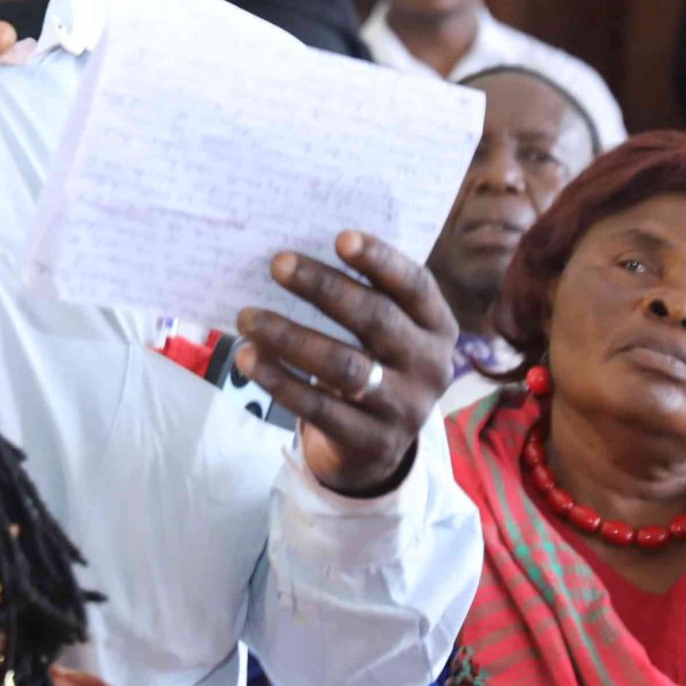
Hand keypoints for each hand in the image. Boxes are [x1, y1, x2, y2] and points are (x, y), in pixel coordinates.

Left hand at [233, 232, 456, 495]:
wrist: (377, 448)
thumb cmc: (373, 362)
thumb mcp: (387, 332)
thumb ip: (363, 295)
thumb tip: (299, 254)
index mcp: (437, 327)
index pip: (415, 285)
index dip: (381, 260)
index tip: (341, 237)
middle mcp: (430, 366)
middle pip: (376, 319)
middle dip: (324, 288)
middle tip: (277, 264)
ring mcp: (405, 409)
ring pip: (344, 366)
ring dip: (290, 336)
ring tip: (247, 317)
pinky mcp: (371, 442)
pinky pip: (319, 407)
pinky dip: (280, 380)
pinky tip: (250, 358)